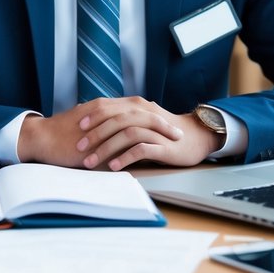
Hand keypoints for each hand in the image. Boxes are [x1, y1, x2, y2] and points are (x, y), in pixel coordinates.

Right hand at [16, 97, 186, 168]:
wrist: (42, 137)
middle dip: (162, 122)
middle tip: (179, 133)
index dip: (157, 117)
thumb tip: (123, 144)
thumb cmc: (62, 138)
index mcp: (106, 107)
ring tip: (171, 142)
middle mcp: (106, 109)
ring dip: (156, 131)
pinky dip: (138, 141)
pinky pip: (120, 134)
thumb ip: (106, 133)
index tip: (172, 127)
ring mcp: (101, 118)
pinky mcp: (95, 131)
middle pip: (142, 111)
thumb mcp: (89, 131)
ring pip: (135, 121)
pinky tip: (150, 150)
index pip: (138, 109)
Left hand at [77, 97, 221, 170]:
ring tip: (92, 162)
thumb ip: (124, 120)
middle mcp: (145, 114)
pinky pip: (141, 149)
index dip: (92, 117)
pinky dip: (125, 157)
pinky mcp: (163, 145)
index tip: (76, 128)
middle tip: (79, 147)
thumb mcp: (142, 121)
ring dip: (106, 148)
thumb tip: (98, 124)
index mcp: (137, 107)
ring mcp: (154, 129)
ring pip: (126, 134)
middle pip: (115, 120)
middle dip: (95, 134)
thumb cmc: (166, 132)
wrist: (197, 137)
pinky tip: (114, 166)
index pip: (110, 108)